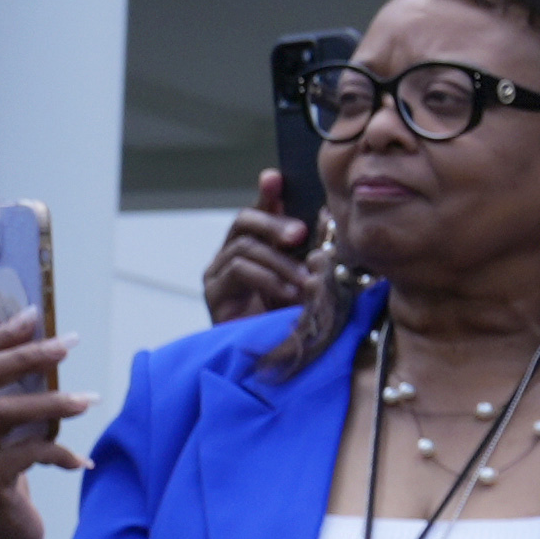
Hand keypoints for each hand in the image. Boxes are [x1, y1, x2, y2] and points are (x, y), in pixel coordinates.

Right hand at [0, 313, 88, 538]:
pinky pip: (28, 455)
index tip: (33, 316)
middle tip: (68, 344)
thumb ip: (5, 396)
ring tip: (89, 400)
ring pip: (3, 413)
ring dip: (53, 402)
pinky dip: (61, 454)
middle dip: (27, 355)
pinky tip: (81, 462)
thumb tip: (44, 345)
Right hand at [204, 172, 318, 325]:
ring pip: (244, 247)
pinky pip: (238, 271)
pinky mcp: (214, 294)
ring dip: (279, 262)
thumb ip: (311, 251)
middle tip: (299, 234)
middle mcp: (231, 255)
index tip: (275, 177)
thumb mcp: (309, 279)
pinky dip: (267, 279)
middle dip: (273, 223)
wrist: (276, 361)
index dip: (267, 194)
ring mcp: (218, 274)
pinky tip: (287, 292)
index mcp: (257, 248)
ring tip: (304, 280)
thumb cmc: (294, 319)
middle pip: (244, 222)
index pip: (259, 212)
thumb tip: (325, 217)